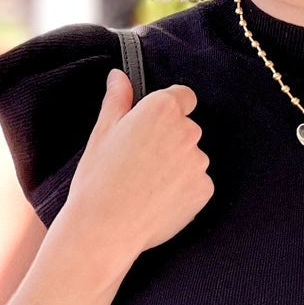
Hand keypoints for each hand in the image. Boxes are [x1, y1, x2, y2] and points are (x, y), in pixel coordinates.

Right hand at [61, 67, 213, 263]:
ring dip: (178, 166)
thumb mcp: (102, 132)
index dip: (169, 109)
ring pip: (192, 158)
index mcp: (162, 110)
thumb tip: (120, 76)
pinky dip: (183, 190)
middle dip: (171, 140)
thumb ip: (117, 99)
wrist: (106, 228)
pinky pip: (197, 183)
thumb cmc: (99, 178)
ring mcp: (199, 162)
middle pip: (188, 129)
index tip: (155, 126)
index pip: (183, 96)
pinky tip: (158, 200)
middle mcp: (188, 131)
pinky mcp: (204, 190)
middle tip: (141, 161)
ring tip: (147, 185)